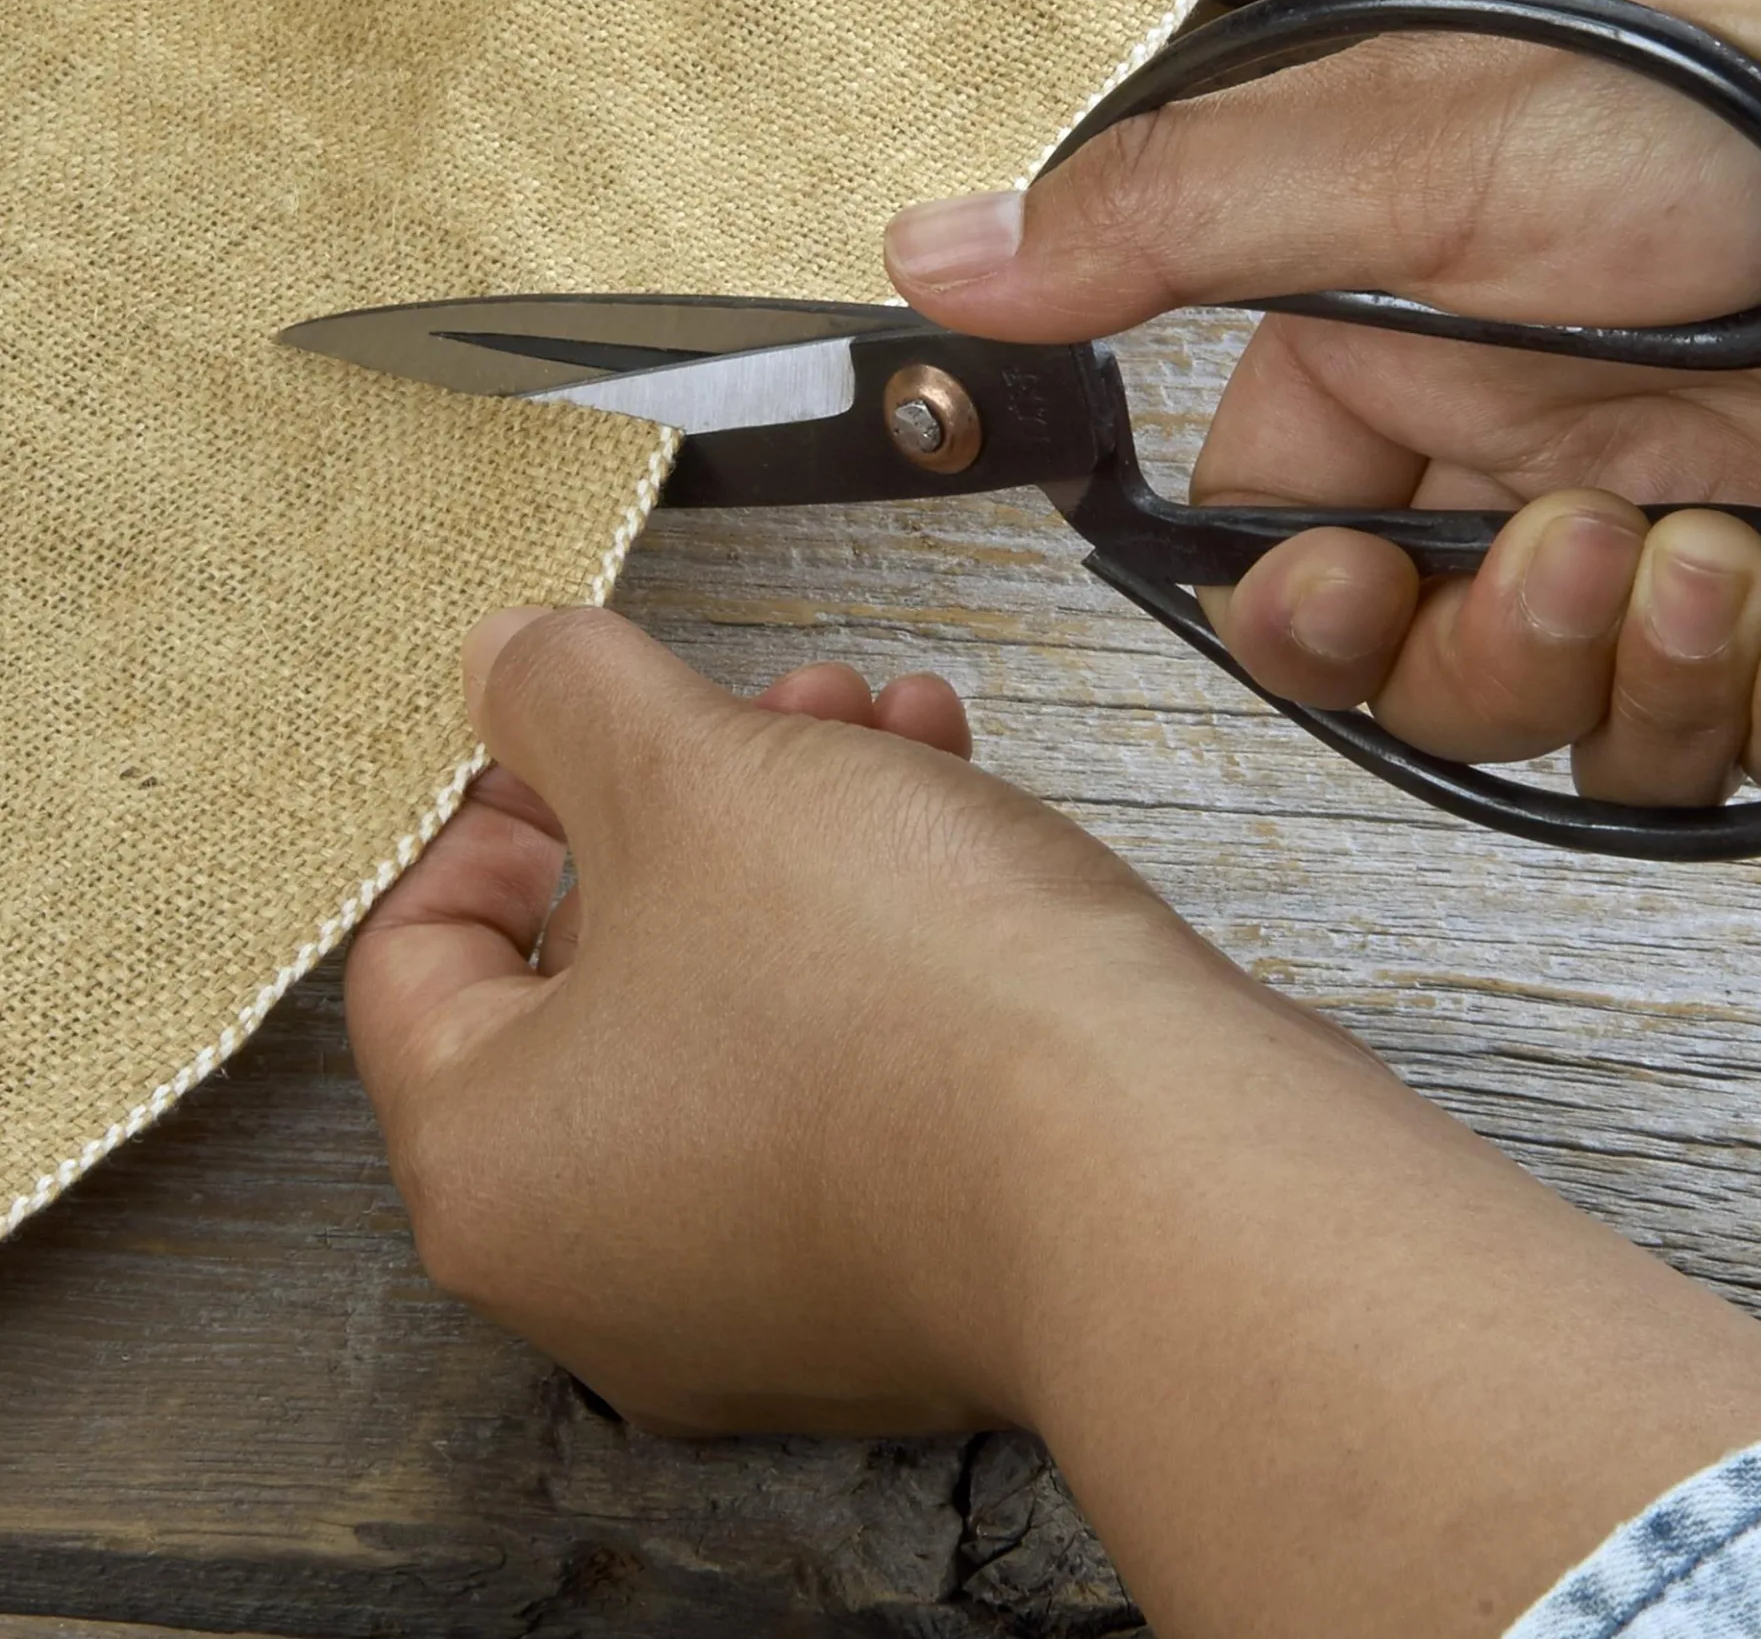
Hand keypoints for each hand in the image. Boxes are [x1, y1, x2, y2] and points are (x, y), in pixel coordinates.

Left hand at [347, 607, 1760, 1638]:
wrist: (1151, 1168)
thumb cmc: (896, 995)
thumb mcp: (694, 777)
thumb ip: (564, 700)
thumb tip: (500, 664)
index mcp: (494, 1172)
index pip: (415, 960)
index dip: (498, 801)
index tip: (584, 727)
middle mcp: (604, 1268)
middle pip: (598, 973)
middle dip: (695, 795)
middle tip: (767, 702)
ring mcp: (764, 1290)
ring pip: (739, 1008)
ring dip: (806, 840)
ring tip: (890, 727)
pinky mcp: (902, 1276)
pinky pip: (845, 1079)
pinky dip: (880, 944)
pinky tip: (960, 809)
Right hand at [884, 0, 1760, 804]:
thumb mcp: (1421, 135)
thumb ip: (1170, 222)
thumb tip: (936, 254)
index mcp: (1408, 347)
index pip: (1281, 546)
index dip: (1306, 614)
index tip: (1351, 591)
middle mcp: (1534, 449)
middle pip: (1428, 676)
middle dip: (1499, 651)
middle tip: (1590, 544)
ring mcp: (1684, 533)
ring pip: (1584, 737)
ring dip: (1656, 677)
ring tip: (1744, 547)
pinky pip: (1755, 757)